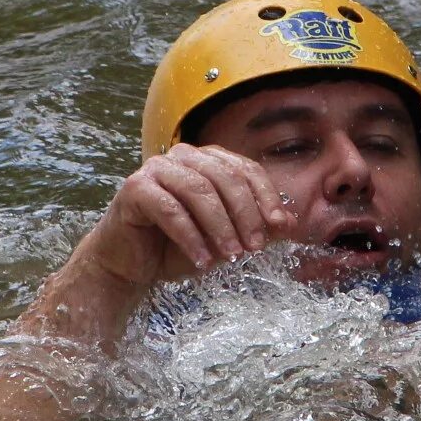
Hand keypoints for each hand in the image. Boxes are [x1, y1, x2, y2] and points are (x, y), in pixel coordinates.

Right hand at [12, 145, 300, 351]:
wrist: (129, 263)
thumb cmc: (177, 247)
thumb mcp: (224, 239)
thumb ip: (255, 228)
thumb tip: (290, 223)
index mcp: (208, 160)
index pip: (245, 169)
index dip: (266, 196)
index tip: (278, 227)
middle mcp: (183, 156)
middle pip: (224, 178)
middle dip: (245, 214)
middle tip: (254, 248)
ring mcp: (156, 169)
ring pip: (198, 191)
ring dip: (219, 227)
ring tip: (230, 257)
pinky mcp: (134, 189)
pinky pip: (169, 209)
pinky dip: (190, 237)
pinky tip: (201, 261)